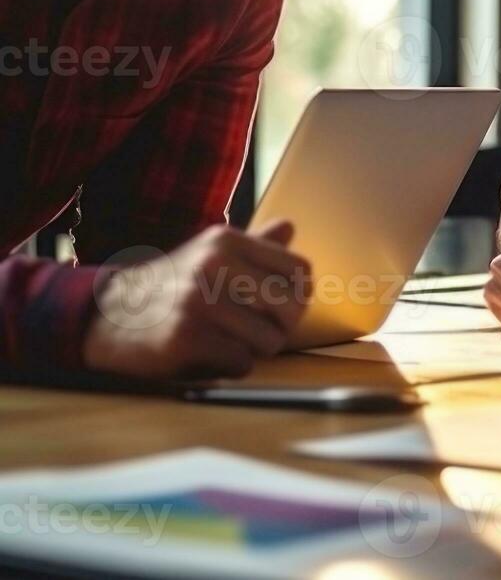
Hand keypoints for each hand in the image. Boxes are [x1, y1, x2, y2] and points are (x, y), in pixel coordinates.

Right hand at [82, 221, 310, 380]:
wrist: (106, 316)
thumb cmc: (172, 287)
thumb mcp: (209, 254)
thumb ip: (253, 246)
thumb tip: (289, 227)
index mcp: (227, 241)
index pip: (300, 269)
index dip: (299, 295)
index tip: (281, 308)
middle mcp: (215, 264)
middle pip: (291, 306)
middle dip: (282, 327)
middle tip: (258, 332)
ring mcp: (198, 300)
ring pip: (269, 340)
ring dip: (254, 350)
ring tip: (226, 341)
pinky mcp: (185, 337)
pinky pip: (242, 363)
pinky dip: (231, 366)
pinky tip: (208, 355)